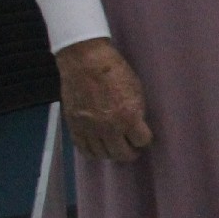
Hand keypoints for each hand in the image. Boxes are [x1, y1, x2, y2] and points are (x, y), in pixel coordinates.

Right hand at [57, 38, 152, 161]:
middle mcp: (109, 128)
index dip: (143, 139)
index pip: (142, 141)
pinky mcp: (74, 127)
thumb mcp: (136, 90)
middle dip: (130, 152)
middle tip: (131, 148)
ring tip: (115, 148)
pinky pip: (84, 149)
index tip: (142, 136)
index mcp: (128, 117)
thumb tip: (137, 126)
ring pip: (103, 155)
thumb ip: (137, 111)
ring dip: (111, 153)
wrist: (85, 63)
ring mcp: (90, 129)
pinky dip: (93, 152)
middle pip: (122, 154)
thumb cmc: (115, 71)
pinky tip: (98, 148)